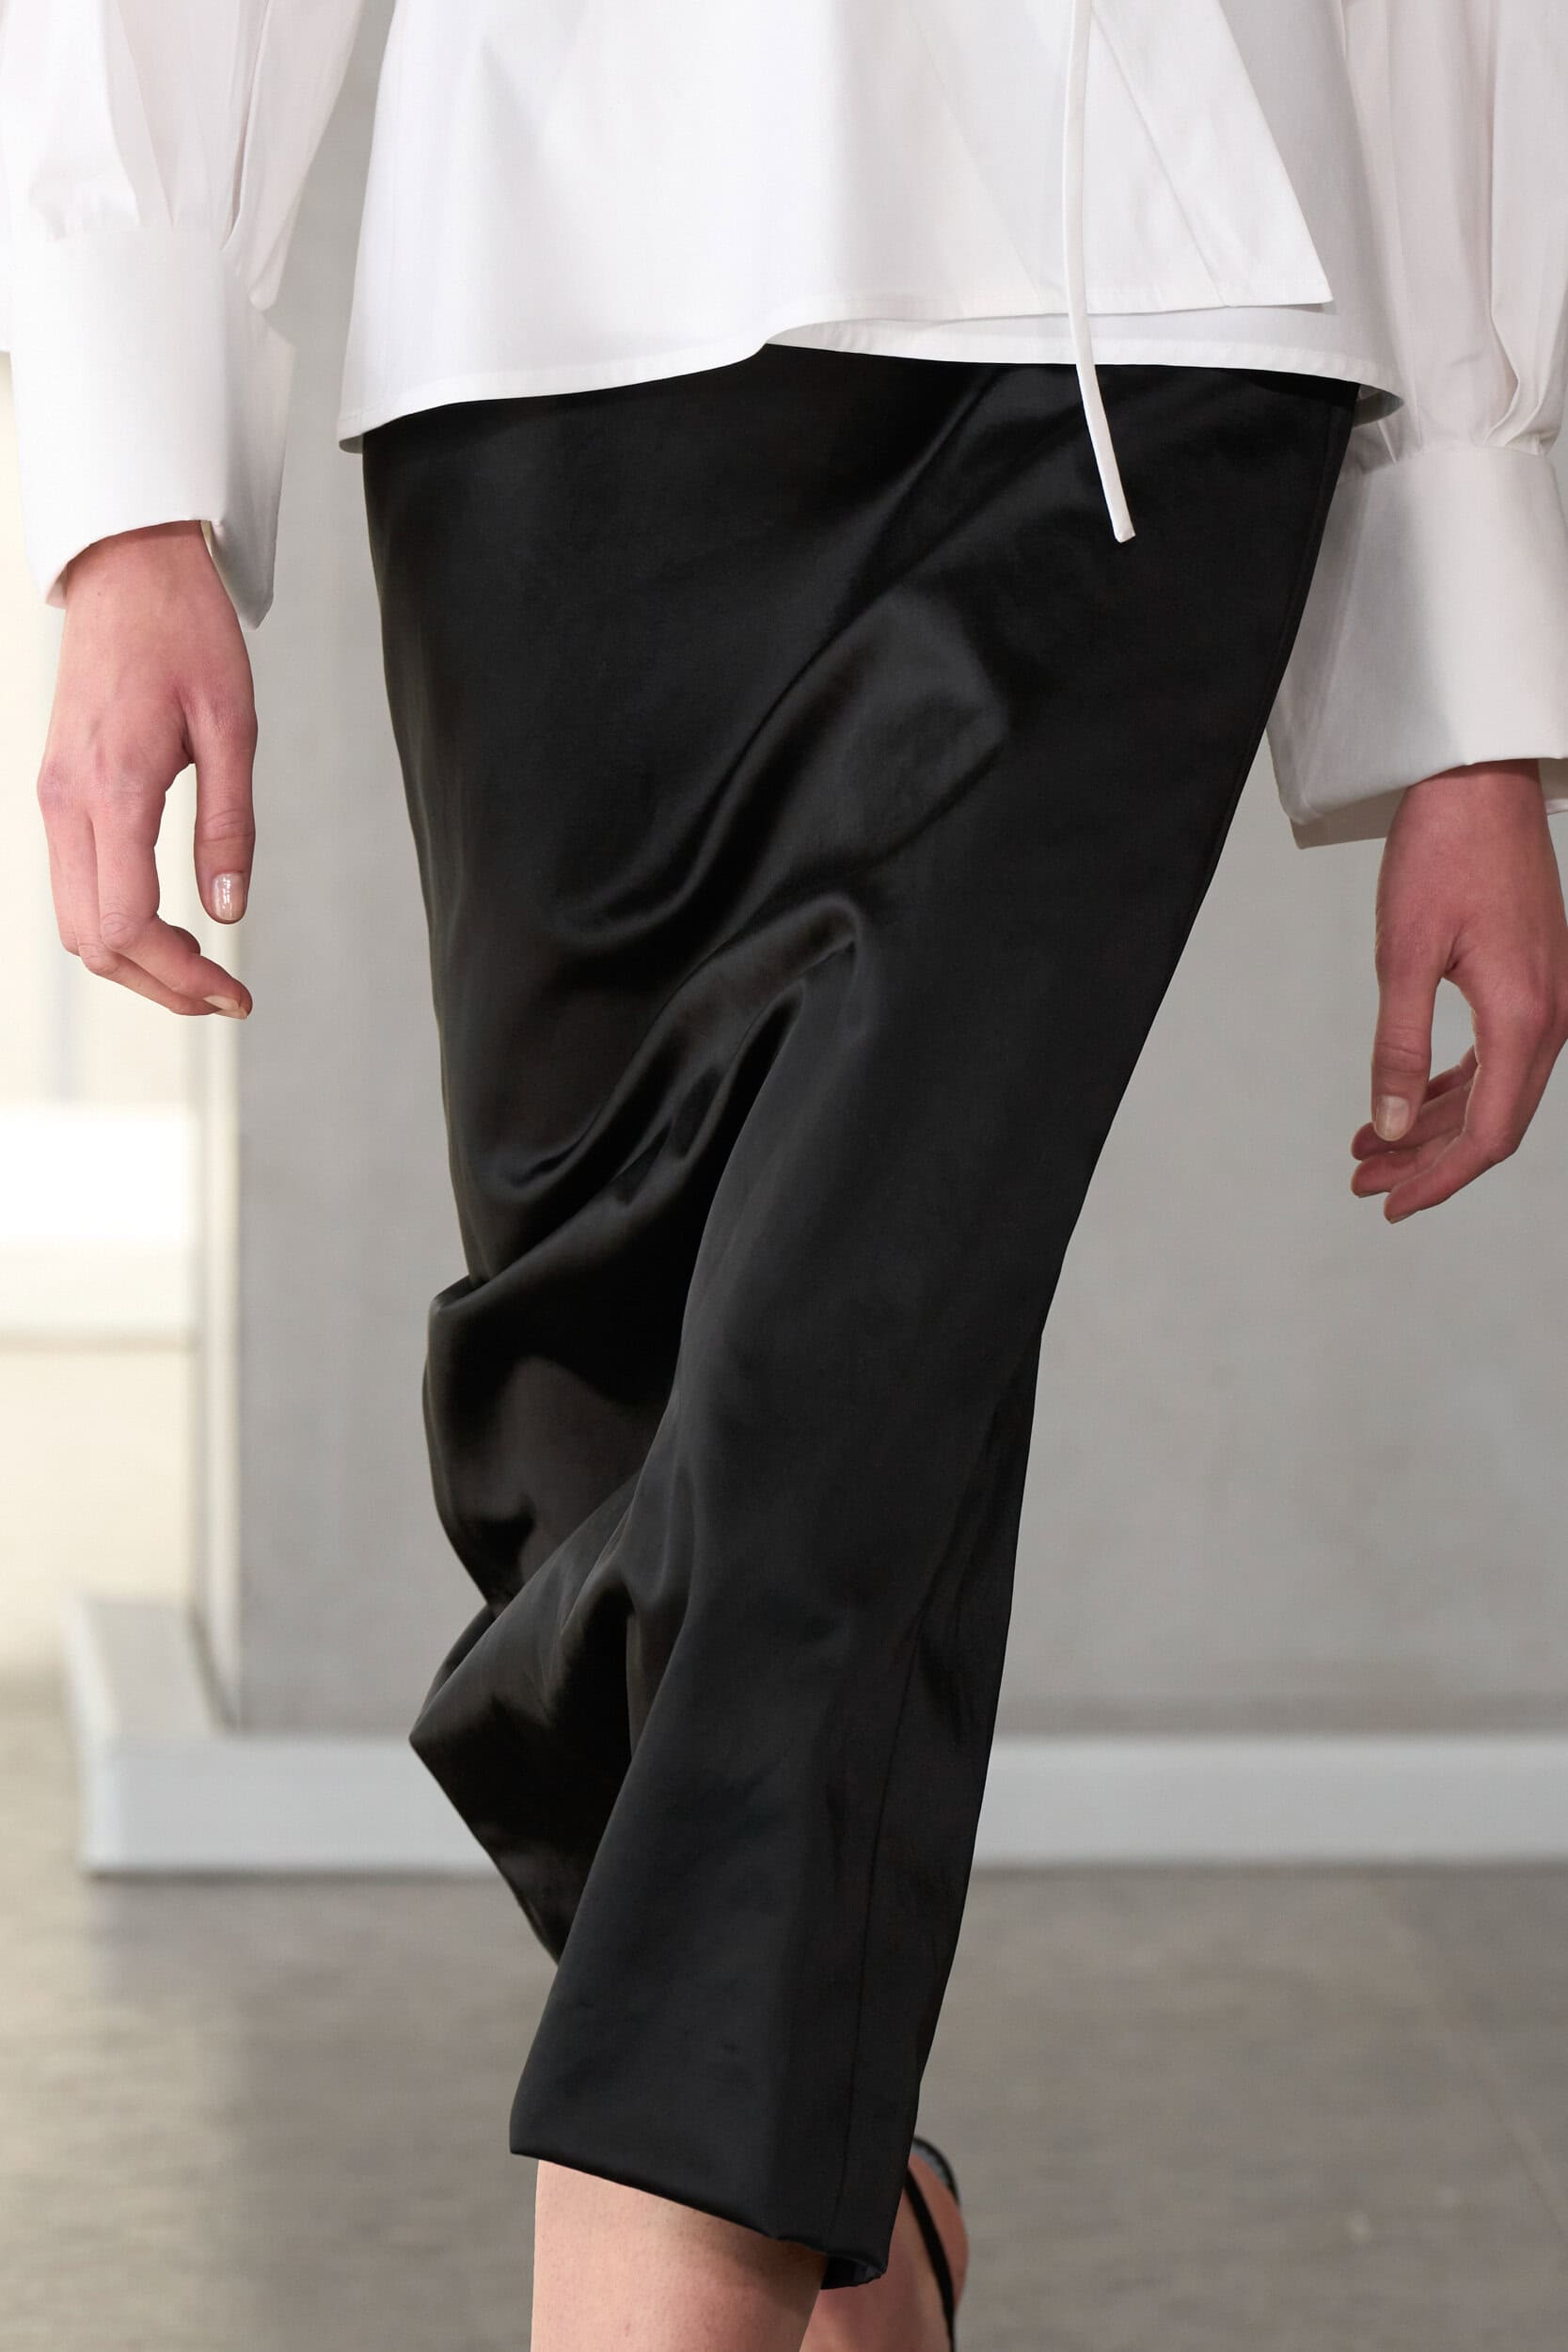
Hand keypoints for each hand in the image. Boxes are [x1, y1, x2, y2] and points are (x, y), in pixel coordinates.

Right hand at [38, 521, 255, 1017]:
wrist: (127, 568)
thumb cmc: (185, 632)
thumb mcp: (232, 728)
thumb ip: (229, 826)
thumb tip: (228, 913)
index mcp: (111, 788)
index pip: (127, 923)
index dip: (180, 977)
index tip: (232, 994)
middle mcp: (65, 801)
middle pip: (93, 940)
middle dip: (158, 984)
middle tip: (223, 995)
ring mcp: (52, 798)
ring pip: (76, 921)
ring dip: (136, 961)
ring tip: (201, 969)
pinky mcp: (55, 791)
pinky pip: (74, 885)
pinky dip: (117, 923)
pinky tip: (167, 925)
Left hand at [1352, 760, 1567, 1220]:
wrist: (1480, 779)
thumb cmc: (1444, 852)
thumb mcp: (1404, 955)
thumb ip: (1398, 1048)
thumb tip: (1390, 1127)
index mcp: (1523, 1017)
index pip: (1488, 1134)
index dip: (1439, 1180)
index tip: (1391, 1204)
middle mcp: (1550, 1015)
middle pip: (1492, 1122)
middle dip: (1427, 1161)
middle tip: (1364, 1182)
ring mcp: (1547, 997)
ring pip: (1492, 1091)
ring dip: (1432, 1126)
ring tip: (1368, 1148)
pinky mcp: (1532, 980)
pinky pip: (1495, 1055)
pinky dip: (1449, 1086)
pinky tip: (1407, 1102)